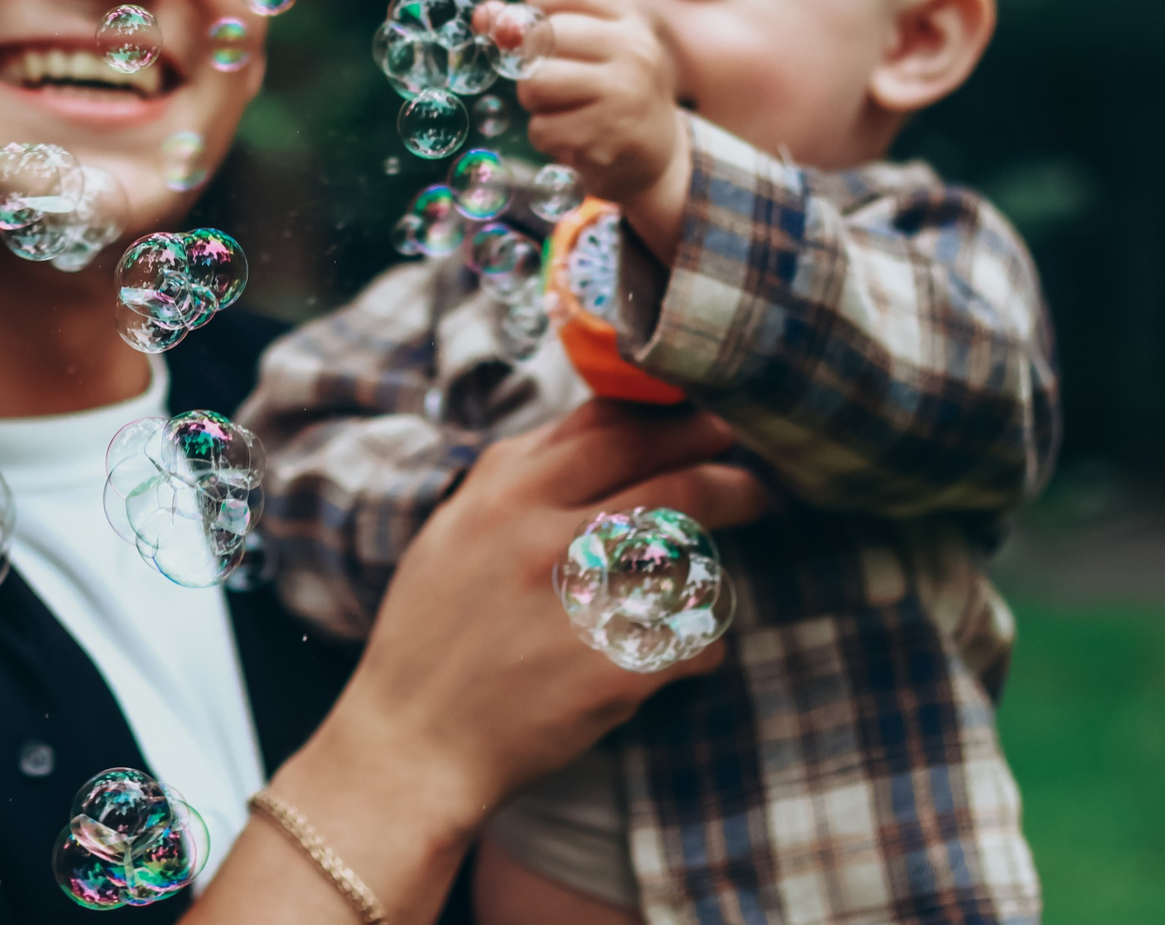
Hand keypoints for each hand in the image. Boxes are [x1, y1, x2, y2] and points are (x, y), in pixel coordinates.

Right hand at [207, 405, 767, 923]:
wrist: (413, 743)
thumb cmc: (432, 635)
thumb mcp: (454, 530)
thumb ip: (518, 477)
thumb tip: (595, 431)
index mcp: (502, 493)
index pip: (610, 426)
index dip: (672, 420)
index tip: (706, 423)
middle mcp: (544, 536)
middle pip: (671, 480)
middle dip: (725, 476)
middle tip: (751, 485)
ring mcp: (583, 601)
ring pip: (694, 557)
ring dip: (712, 564)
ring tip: (706, 576)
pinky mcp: (616, 668)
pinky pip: (697, 639)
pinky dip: (701, 643)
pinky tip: (682, 653)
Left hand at [512, 0, 689, 259]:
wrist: (657, 154)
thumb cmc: (609, 92)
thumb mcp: (589, 50)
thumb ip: (536, 27)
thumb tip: (483, 14)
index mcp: (630, 22)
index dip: (539, 4)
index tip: (536, 28)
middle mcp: (634, 51)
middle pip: (546, 36)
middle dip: (530, 61)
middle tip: (547, 78)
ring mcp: (624, 94)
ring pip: (537, 83)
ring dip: (533, 101)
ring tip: (560, 109)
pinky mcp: (608, 137)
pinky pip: (542, 129)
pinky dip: (545, 136)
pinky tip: (571, 136)